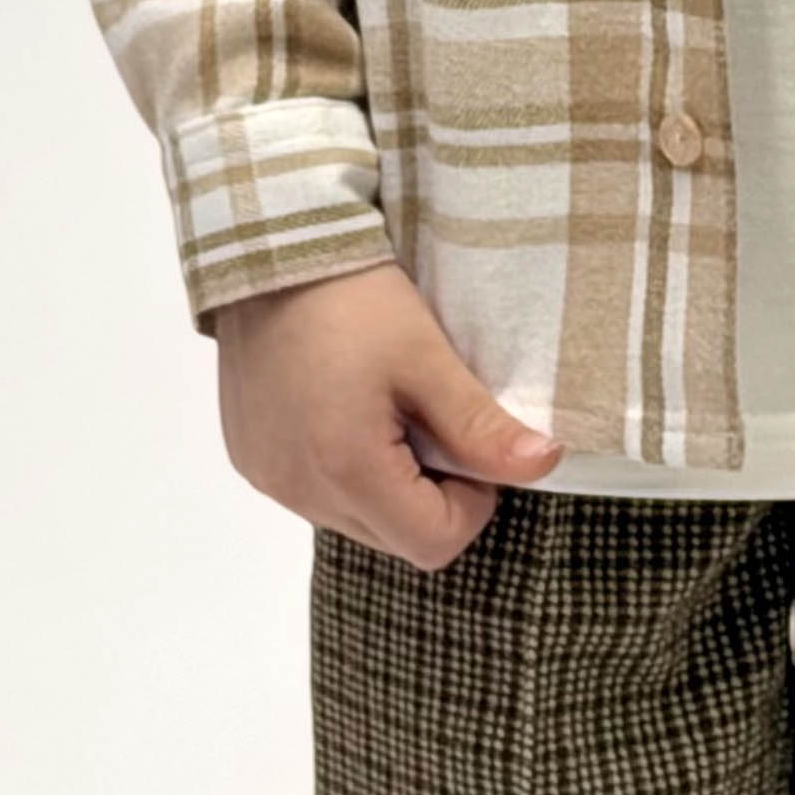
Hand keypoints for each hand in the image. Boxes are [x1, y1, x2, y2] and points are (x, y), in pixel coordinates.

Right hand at [214, 260, 565, 568]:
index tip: (470, 442)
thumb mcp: (427, 358)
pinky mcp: (249, 459)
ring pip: (354, 519)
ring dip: (385, 484)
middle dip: (428, 494)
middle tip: (431, 418)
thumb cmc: (354, 299)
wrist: (269, 250)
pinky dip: (341, 469)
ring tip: (387, 410)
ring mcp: (268, 478)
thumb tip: (545, 464)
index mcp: (347, 472)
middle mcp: (299, 491)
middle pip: (394, 538)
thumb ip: (480, 426)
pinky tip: (345, 409)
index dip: (472, 503)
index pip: (434, 543)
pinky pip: (313, 493)